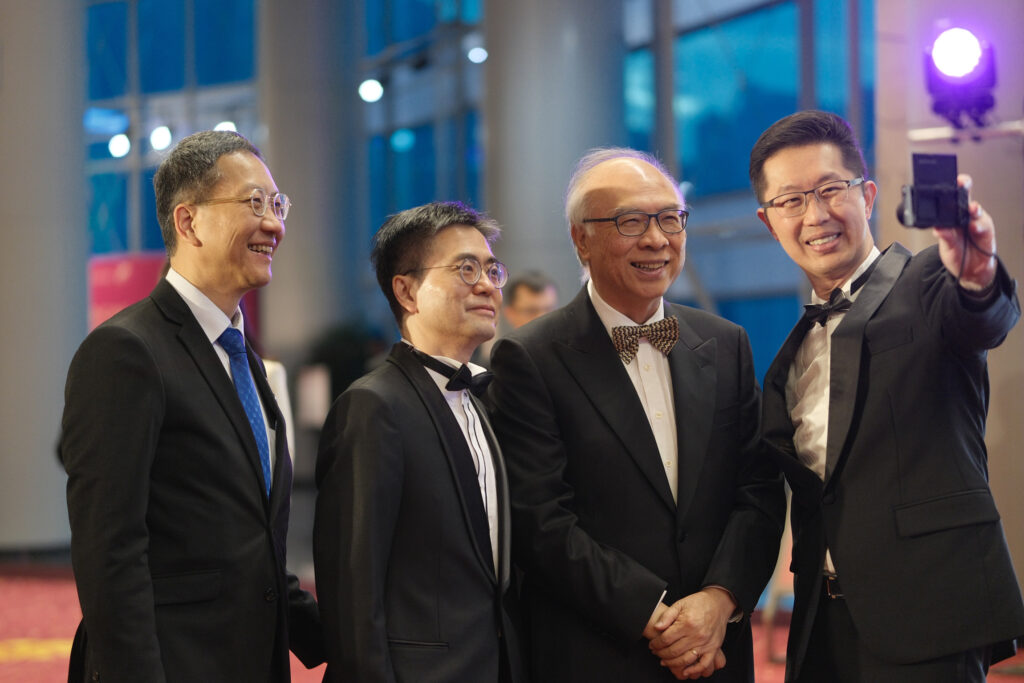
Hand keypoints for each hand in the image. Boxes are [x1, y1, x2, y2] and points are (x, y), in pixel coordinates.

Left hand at [646, 588, 734, 674]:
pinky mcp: (713, 648)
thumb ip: (667, 616)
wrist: (718, 603)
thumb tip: (657, 627)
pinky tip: (685, 671)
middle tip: (655, 653)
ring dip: (673, 663)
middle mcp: (697, 635)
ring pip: (686, 659)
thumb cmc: (698, 603)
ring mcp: (705, 643)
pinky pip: (703, 664)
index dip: (656, 644)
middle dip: (661, 654)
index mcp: (687, 623)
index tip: (652, 645)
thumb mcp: (680, 604)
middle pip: (674, 650)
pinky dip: (694, 670)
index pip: (666, 639)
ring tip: (665, 661)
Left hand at [934, 173, 996, 290]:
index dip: (950, 188)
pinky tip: (974, 227)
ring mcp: (976, 223)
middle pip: (966, 198)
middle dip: (965, 188)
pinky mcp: (986, 232)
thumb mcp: (945, 246)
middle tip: (961, 183)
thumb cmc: (957, 254)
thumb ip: (944, 236)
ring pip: (975, 211)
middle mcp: (965, 217)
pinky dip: (978, 226)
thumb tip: (937, 227)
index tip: (945, 181)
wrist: (969, 272)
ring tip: (970, 208)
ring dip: (973, 208)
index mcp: (952, 217)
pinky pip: (983, 227)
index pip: (951, 198)